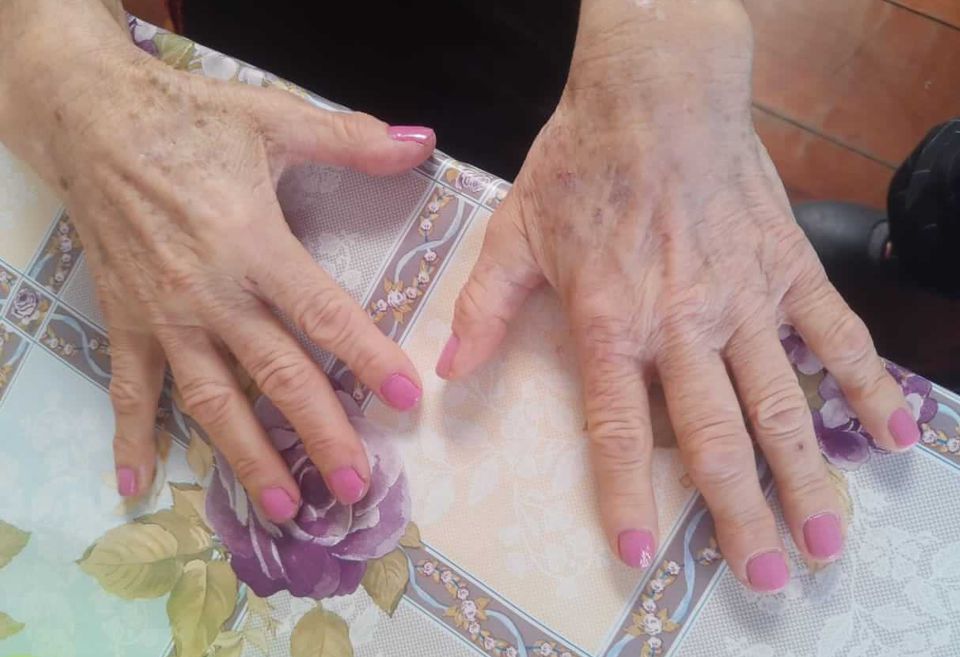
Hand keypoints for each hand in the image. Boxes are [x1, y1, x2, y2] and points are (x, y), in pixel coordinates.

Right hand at [0, 1, 433, 517]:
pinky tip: (136, 485)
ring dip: (246, 456)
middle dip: (318, 435)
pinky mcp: (124, 321)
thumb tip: (424, 141)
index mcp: (255, 245)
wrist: (90, 120)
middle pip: (275, 376)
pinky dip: (131, 438)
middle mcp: (211, 294)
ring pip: (210, 401)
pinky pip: (128, 389)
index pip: (323, 314)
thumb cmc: (187, 120)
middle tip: (354, 486)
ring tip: (280, 508)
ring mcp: (163, 316)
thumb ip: (351, 139)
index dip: (369, 358)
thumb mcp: (273, 118)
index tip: (408, 399)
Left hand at [439, 1, 917, 590]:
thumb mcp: (514, 233)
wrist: (655, 90)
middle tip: (767, 580)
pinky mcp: (787, 267)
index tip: (639, 554)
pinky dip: (866, 384)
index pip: (618, 428)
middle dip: (740, 514)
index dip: (627, 495)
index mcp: (612, 320)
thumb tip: (449, 373)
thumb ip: (485, 309)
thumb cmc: (581, 162)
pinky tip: (888, 435)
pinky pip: (834, 334)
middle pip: (715, 435)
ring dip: (804, 475)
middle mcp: (682, 322)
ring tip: (827, 539)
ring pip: (780, 401)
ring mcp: (744, 297)